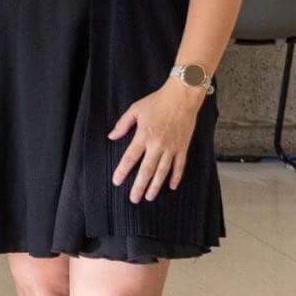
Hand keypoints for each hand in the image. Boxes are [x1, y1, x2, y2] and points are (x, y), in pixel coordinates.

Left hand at [109, 81, 204, 203]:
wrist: (182, 97)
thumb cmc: (156, 102)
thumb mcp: (135, 110)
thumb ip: (122, 125)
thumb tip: (111, 137)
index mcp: (143, 136)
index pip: (130, 157)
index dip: (122, 171)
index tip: (116, 182)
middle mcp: (157, 145)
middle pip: (147, 170)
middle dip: (139, 186)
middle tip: (134, 198)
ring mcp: (172, 147)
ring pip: (163, 171)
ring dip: (156, 185)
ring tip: (149, 197)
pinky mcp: (183, 147)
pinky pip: (180, 165)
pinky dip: (176, 177)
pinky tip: (172, 186)